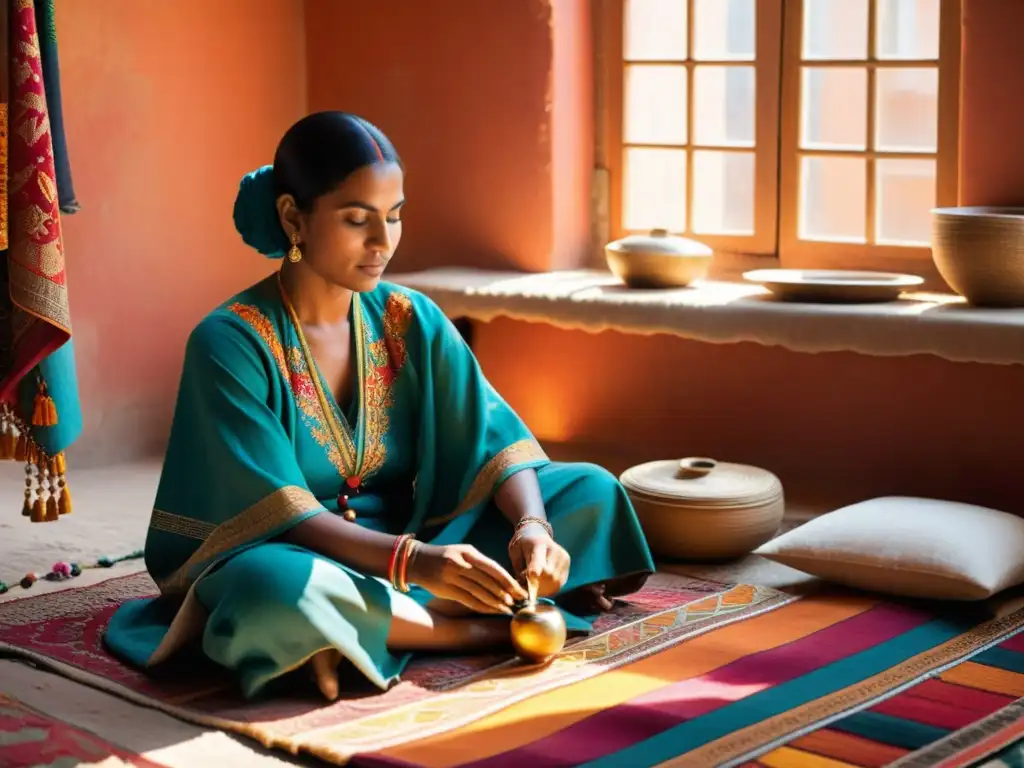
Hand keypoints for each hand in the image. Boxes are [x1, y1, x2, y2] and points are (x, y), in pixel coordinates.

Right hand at [406, 543, 527, 614]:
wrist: (417, 561)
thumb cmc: (444, 556)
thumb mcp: (462, 552)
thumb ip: (479, 563)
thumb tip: (501, 578)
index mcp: (467, 553)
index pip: (492, 567)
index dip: (507, 580)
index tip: (519, 589)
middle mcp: (460, 564)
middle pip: (488, 581)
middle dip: (505, 592)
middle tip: (518, 601)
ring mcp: (452, 577)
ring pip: (479, 592)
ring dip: (495, 602)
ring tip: (508, 609)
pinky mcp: (446, 590)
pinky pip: (468, 601)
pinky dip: (482, 607)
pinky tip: (492, 611)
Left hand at [508, 524, 569, 598]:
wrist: (536, 533)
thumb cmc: (522, 543)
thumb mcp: (515, 552)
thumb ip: (519, 569)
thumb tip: (523, 587)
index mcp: (539, 545)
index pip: (539, 564)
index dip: (532, 578)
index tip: (525, 586)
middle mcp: (555, 550)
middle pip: (549, 576)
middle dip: (537, 585)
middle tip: (526, 585)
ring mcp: (563, 557)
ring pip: (556, 582)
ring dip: (544, 589)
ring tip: (533, 586)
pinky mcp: (567, 564)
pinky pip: (560, 583)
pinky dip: (550, 588)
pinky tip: (542, 586)